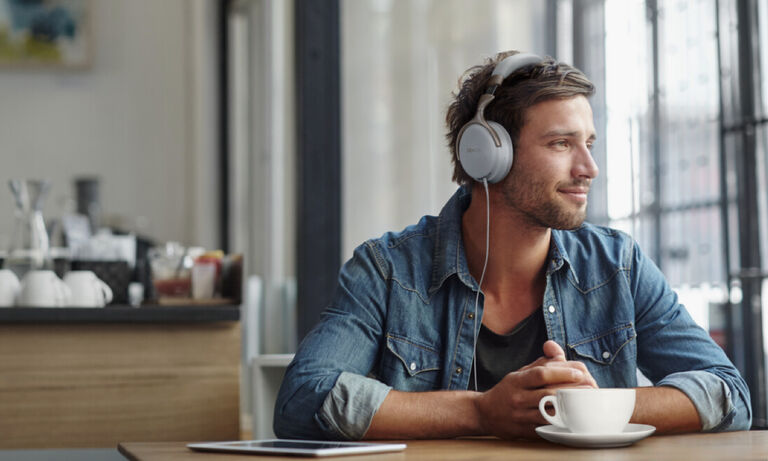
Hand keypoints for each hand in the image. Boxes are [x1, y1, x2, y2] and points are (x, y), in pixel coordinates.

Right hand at [473, 340, 596, 438]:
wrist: (484, 413)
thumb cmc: (508, 390)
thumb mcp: (520, 373)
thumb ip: (540, 362)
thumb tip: (555, 348)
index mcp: (517, 380)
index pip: (541, 374)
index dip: (562, 372)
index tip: (580, 372)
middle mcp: (518, 397)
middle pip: (548, 393)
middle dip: (572, 390)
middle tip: (591, 388)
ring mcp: (520, 416)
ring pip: (549, 412)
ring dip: (570, 408)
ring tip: (586, 403)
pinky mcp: (524, 431)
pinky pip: (545, 429)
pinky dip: (560, 425)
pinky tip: (573, 421)